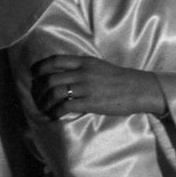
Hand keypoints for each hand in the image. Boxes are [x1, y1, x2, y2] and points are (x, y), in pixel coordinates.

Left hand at [31, 55, 165, 118]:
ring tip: (44, 109)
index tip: (34, 76)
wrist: (141, 89)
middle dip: (39, 90)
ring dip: (45, 103)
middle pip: (50, 79)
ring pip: (55, 93)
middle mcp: (84, 72)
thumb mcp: (100, 66)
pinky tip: (55, 115)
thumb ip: (82, 68)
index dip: (40, 68)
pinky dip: (55, 112)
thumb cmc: (122, 79)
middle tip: (38, 98)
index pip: (55, 61)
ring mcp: (87, 87)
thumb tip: (63, 75)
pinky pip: (65, 107)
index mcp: (86, 61)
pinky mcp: (91, 102)